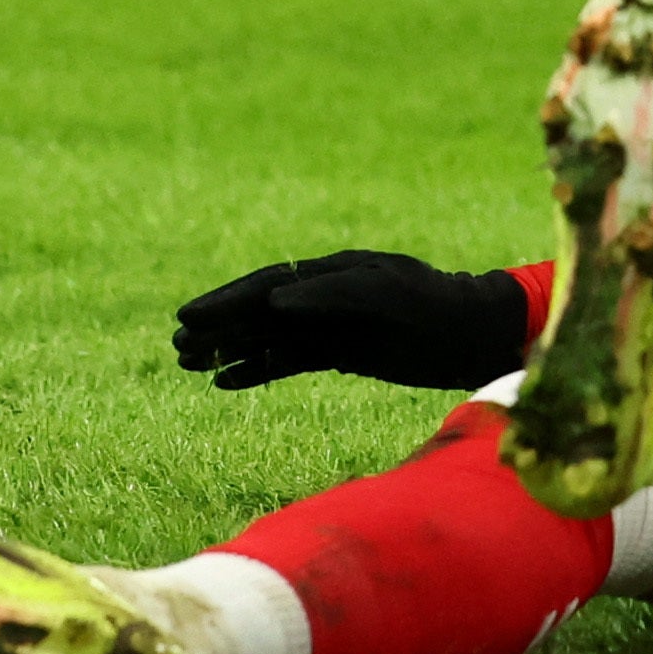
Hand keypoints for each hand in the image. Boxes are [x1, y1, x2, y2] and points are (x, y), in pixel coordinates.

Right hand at [173, 251, 527, 391]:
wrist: (476, 335)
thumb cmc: (437, 309)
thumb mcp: (388, 296)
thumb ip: (333, 294)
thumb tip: (275, 301)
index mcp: (335, 272)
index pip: (268, 285)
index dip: (226, 302)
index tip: (188, 317)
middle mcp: (328, 295)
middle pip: (260, 310)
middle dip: (218, 326)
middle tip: (176, 346)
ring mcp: (334, 324)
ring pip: (269, 337)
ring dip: (229, 348)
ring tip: (188, 363)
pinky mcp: (344, 350)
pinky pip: (290, 359)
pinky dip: (258, 369)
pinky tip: (226, 382)